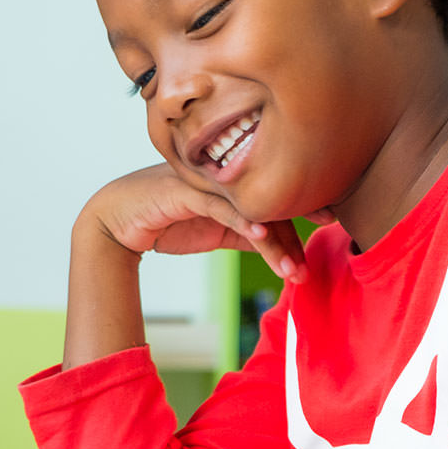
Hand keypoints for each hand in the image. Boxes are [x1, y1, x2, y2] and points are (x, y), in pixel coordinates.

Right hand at [82, 165, 302, 278]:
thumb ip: (244, 233)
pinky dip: (242, 221)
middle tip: (321, 250)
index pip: (274, 196)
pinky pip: (219, 207)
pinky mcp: (183, 190)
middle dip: (297, 229)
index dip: (303, 210)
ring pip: (249, 209)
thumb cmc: (165, 221)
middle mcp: (221, 176)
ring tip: (293, 272)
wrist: (115, 220)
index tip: (333, 221)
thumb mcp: (214, 231)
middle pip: (269, 200)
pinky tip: (260, 237)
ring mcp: (203, 180)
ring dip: (275, 244)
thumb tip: (278, 247)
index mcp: (232, 182)